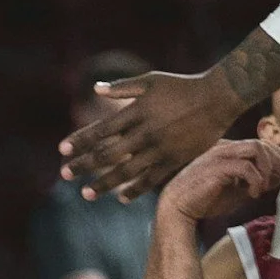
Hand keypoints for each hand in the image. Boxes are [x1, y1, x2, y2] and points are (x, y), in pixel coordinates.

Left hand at [61, 69, 238, 199]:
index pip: (100, 130)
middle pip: (107, 154)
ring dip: (103, 184)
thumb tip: (94, 89)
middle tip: (64, 175)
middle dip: (84, 165)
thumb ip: (122, 87)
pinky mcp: (175, 160)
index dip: (80, 141)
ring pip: (125, 172)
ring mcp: (160, 149)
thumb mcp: (151, 80)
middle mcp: (145, 132)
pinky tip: (121, 198)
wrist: (218, 98)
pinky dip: (135, 190)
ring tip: (86, 194)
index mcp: (136, 111)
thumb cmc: (182, 86)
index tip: (62, 151)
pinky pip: (151, 180)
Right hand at [162, 136, 279, 223]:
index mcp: (229, 149)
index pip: (262, 144)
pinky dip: (255, 180)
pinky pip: (246, 166)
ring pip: (257, 148)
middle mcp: (226, 146)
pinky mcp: (217, 166)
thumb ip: (253, 182)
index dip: (279, 158)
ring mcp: (221, 154)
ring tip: (265, 187)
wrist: (177, 209)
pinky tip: (253, 194)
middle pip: (263, 144)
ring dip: (267, 168)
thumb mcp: (236, 191)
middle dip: (279, 163)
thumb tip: (277, 181)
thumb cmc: (205, 200)